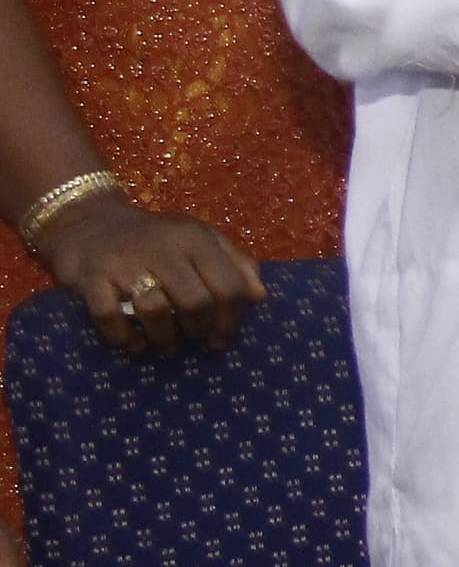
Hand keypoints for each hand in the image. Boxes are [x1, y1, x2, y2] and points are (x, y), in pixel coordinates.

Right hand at [31, 195, 264, 355]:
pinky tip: (134, 343)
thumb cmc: (156, 238)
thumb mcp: (200, 240)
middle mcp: (163, 248)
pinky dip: (124, 337)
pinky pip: (109, 317)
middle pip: (196, 302)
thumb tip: (259, 297)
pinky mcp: (91, 277)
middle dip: (199, 330)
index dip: (231, 320)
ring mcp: (124, 262)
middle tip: (194, 340)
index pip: (229, 287)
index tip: (222, 338)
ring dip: (164, 338)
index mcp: (196, 240)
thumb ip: (235, 263)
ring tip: (166, 345)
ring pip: (155, 311)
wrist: (90, 221)